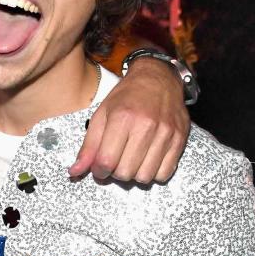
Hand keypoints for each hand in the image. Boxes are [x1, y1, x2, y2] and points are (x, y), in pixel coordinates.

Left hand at [70, 59, 189, 184]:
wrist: (159, 78)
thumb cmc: (128, 96)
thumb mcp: (102, 115)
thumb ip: (89, 146)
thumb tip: (75, 172)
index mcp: (122, 118)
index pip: (106, 161)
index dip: (99, 170)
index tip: (100, 167)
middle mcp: (146, 126)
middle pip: (125, 172)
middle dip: (116, 172)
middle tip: (117, 161)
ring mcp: (165, 133)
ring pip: (145, 177)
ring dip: (135, 174)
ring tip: (132, 160)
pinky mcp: (179, 139)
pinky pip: (164, 173)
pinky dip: (154, 173)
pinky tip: (148, 160)